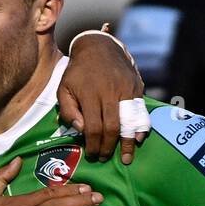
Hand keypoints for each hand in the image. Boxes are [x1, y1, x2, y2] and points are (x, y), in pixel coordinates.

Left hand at [58, 32, 145, 164]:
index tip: (92, 155)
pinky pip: (141, 111)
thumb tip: (81, 130)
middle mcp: (110, 93)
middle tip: (104, 158)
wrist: (98, 47)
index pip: (93, 128)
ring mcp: (126, 90)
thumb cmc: (78, 72)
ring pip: (129, 121)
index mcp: (90, 94)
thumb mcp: (64, 88)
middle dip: (108, 148)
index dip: (93, 145)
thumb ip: (69, 111)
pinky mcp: (137, 87)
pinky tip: (138, 139)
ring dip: (128, 143)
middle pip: (112, 128)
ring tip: (127, 158)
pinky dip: (141, 127)